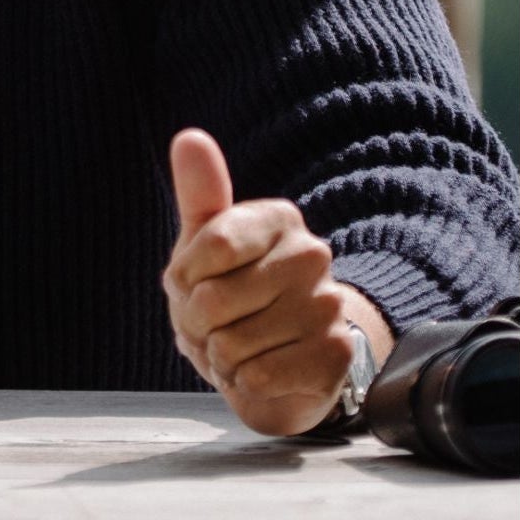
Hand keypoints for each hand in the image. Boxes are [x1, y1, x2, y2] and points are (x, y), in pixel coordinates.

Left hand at [162, 127, 353, 437]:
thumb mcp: (205, 242)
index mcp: (279, 219)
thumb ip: (200, 192)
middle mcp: (312, 255)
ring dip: (221, 356)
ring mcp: (328, 306)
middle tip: (216, 324)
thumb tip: (190, 137)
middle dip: (198, 323)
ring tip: (240, 348)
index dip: (185, 277)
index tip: (194, 282)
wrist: (281, 360)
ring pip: (233, 342)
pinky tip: (261, 371)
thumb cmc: (233, 293)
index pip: (210, 245)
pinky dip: (245, 383)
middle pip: (213, 299)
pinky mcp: (334, 357)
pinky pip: (259, 376)